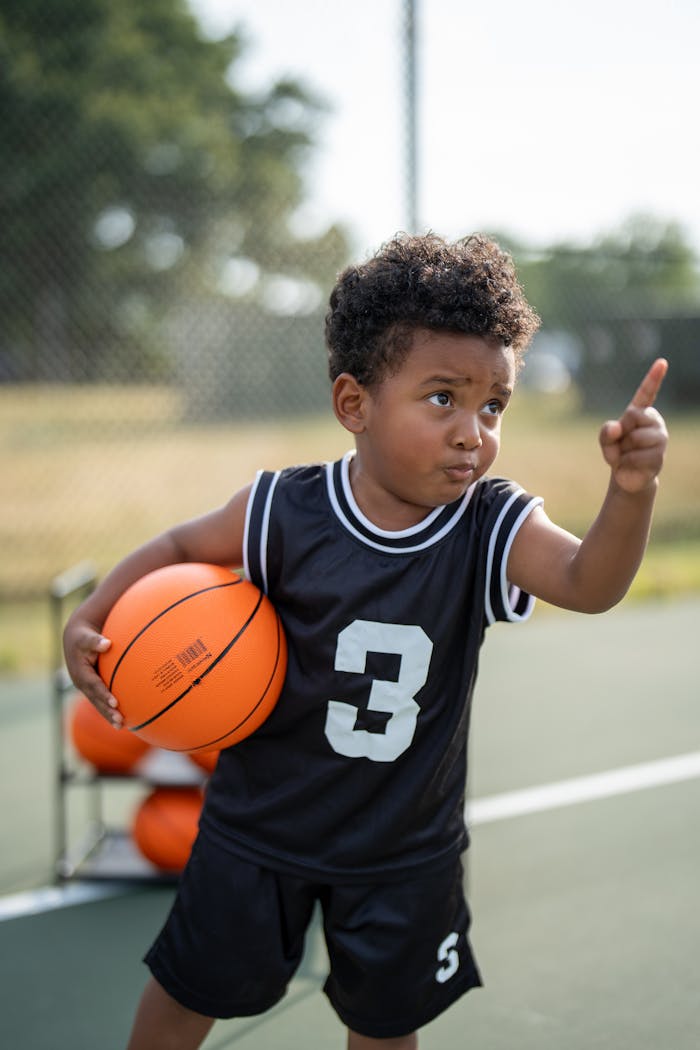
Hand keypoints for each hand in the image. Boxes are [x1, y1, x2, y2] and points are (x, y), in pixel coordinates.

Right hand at [63, 617, 122, 726]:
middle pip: (96, 700)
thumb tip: (107, 643)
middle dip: (107, 712)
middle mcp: (82, 683)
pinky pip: (101, 699)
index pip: (94, 686)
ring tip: (121, 726)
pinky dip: (109, 708)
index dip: (104, 695)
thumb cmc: (84, 637)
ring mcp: (86, 687)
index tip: (115, 703)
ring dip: (108, 715)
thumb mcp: (87, 637)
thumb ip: (96, 641)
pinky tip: (124, 716)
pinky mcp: (92, 687)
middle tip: (120, 722)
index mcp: (81, 673)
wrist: (75, 640)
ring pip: (97, 703)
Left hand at [599, 358, 668, 493]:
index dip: (654, 378)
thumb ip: (605, 431)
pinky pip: (635, 456)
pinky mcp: (659, 457)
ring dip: (623, 450)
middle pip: (633, 415)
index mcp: (641, 413)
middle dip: (622, 432)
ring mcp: (659, 439)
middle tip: (623, 444)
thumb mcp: (605, 440)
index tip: (662, 362)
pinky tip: (631, 465)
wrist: (627, 476)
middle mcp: (654, 423)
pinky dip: (626, 463)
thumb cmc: (618, 453)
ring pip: (635, 437)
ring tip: (628, 455)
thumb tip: (616, 428)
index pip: (647, 393)